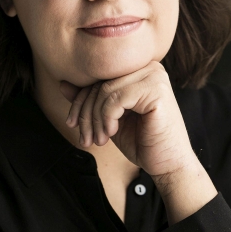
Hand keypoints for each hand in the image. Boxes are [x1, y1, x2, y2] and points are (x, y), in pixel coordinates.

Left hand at [61, 61, 192, 176]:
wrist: (168, 164)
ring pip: (105, 91)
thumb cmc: (141, 140)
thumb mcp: (108, 117)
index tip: (71, 123)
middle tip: (84, 137)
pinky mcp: (156, 89)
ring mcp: (153, 76)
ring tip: (99, 139)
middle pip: (100, 82)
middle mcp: (147, 66)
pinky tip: (111, 133)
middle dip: (85, 113)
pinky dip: (107, 118)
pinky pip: (116, 99)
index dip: (80, 100)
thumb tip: (62, 83)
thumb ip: (88, 99)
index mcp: (136, 69)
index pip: (98, 77)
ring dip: (95, 119)